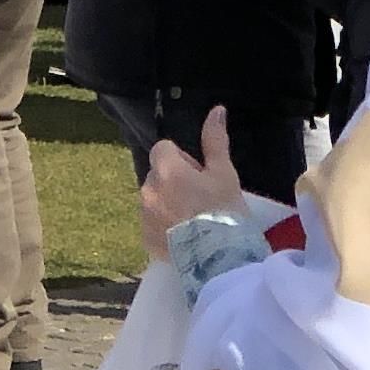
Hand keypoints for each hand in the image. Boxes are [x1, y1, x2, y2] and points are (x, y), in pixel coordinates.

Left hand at [137, 106, 247, 259]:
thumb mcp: (224, 173)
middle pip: (158, 174)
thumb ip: (215, 140)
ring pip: (154, 199)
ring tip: (194, 220)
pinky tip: (186, 236)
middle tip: (201, 198)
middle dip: (174, 181)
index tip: (200, 174)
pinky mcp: (145, 240)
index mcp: (166, 169)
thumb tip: (217, 110)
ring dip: (168, 203)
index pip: (163, 148)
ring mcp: (144, 216)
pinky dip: (164, 226)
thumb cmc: (225, 211)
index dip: (182, 159)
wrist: (220, 260)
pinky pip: (152, 223)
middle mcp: (148, 190)